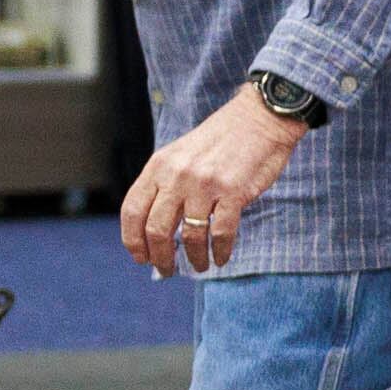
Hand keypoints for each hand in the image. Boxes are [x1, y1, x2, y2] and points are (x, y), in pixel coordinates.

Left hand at [120, 87, 308, 276]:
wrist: (258, 119)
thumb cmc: (220, 141)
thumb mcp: (180, 155)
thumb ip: (166, 184)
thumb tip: (155, 228)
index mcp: (159, 166)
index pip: (132, 210)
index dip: (132, 240)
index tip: (140, 258)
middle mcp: (177, 175)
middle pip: (156, 229)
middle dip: (159, 258)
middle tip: (167, 270)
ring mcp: (205, 184)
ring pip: (189, 236)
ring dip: (194, 258)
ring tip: (200, 266)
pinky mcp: (233, 192)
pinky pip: (220, 233)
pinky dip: (219, 251)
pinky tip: (220, 258)